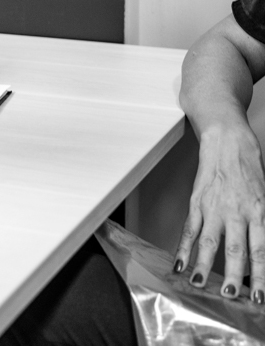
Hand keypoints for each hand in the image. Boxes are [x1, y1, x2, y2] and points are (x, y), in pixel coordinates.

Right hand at [174, 121, 264, 300]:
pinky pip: (189, 228)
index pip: (261, 251)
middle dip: (233, 276)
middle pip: (236, 250)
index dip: (260, 275)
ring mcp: (214, 207)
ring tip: (198, 284)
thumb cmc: (250, 165)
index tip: (260, 296)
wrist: (228, 138)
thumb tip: (258, 252)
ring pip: (209, 242)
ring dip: (202, 265)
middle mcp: (237, 211)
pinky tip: (178, 263)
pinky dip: (182, 247)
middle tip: (231, 295)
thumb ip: (261, 222)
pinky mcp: (197, 201)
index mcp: (260, 211)